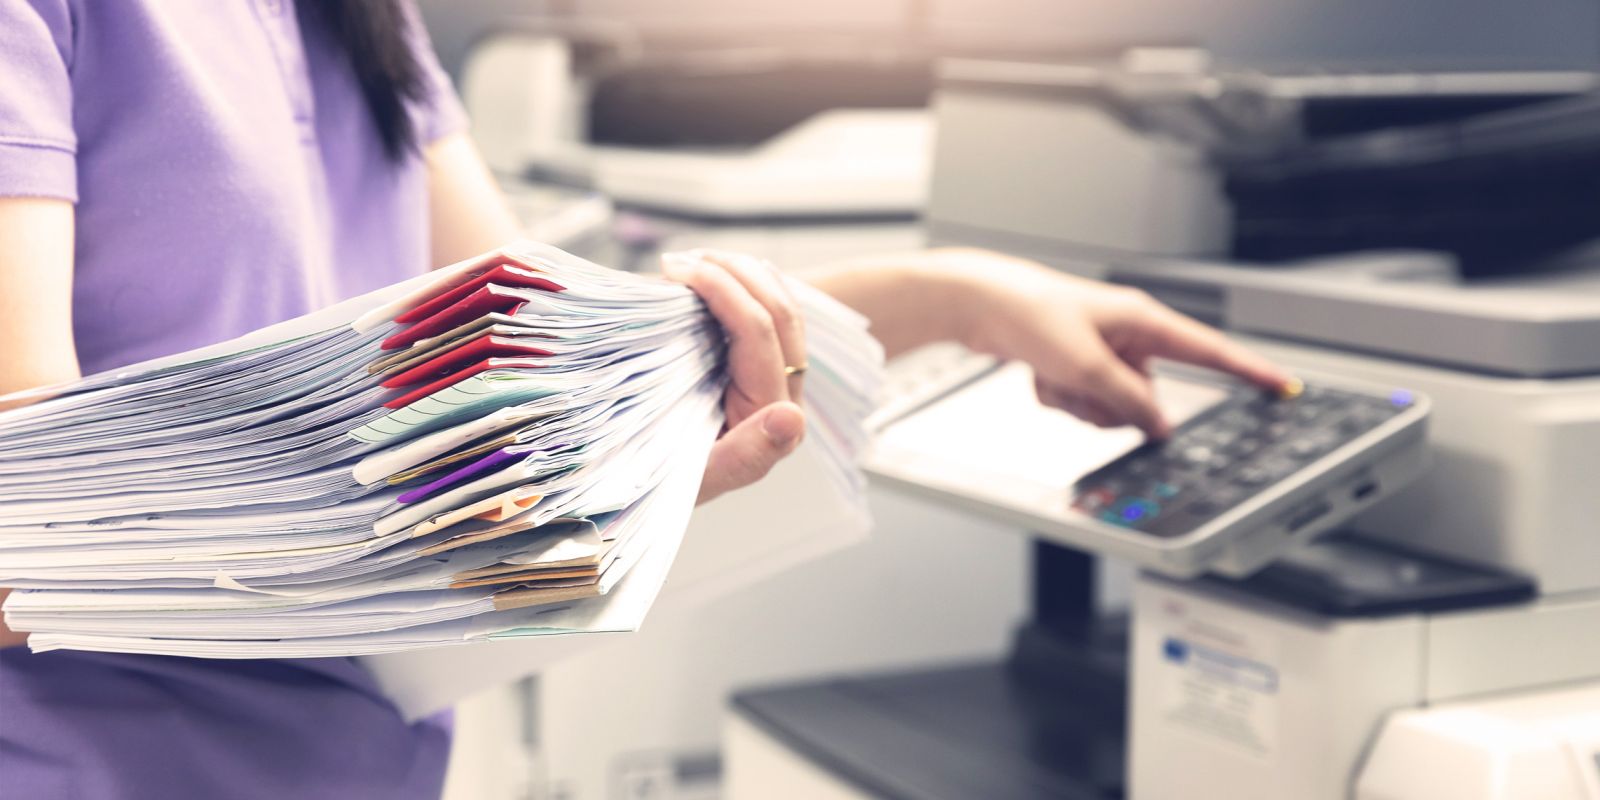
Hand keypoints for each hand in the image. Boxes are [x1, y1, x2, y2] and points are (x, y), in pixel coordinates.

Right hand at [662, 251, 807, 503]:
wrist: (644, 493)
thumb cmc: (663, 487)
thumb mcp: (696, 480)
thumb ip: (746, 456)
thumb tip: (789, 417)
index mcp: (775, 420)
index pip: (761, 334)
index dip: (725, 291)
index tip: (677, 271)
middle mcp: (785, 398)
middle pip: (778, 311)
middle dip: (731, 271)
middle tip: (678, 260)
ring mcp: (776, 380)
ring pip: (778, 305)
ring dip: (738, 272)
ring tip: (690, 260)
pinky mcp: (759, 370)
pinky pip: (764, 314)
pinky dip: (740, 285)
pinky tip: (708, 272)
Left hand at [951, 251, 1292, 437]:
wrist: (977, 304)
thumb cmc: (1029, 314)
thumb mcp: (1085, 366)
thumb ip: (1128, 400)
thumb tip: (1160, 427)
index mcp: (1143, 321)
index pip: (1210, 351)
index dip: (1249, 372)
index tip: (1283, 388)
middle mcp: (1127, 336)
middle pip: (1146, 398)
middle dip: (1109, 404)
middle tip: (1076, 382)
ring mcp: (1101, 352)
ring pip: (1110, 407)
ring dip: (1078, 403)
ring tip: (1051, 373)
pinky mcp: (1076, 364)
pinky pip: (1080, 403)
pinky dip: (1058, 397)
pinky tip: (1038, 374)